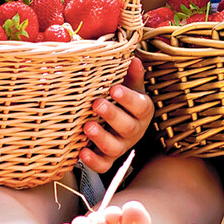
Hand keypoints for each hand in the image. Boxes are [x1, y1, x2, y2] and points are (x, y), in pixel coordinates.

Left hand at [78, 57, 154, 173]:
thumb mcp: (130, 85)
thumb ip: (132, 74)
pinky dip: (93, 161)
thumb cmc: (123, 100)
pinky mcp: (109, 159)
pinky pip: (104, 165)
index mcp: (142, 110)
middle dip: (112, 115)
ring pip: (116, 148)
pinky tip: (81, 152)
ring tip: (87, 127)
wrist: (119, 125)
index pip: (140, 105)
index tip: (113, 89)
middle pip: (128, 127)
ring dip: (101, 138)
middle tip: (96, 104)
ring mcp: (122, 146)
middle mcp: (134, 130)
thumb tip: (133, 58)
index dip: (127, 98)